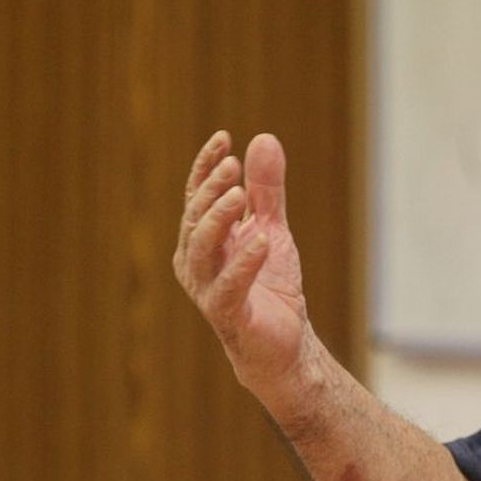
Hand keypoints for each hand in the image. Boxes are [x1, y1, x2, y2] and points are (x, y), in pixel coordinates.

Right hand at [173, 130, 313, 403]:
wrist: (284, 343)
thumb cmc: (271, 285)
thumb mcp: (272, 227)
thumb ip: (267, 189)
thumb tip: (263, 138)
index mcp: (203, 239)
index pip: (197, 196)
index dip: (206, 167)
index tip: (224, 138)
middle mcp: (197, 261)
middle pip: (196, 218)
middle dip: (211, 189)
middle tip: (233, 165)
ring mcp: (207, 288)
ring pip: (202, 248)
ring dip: (218, 219)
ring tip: (238, 194)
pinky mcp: (228, 314)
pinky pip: (229, 285)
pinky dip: (244, 262)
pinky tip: (263, 240)